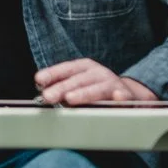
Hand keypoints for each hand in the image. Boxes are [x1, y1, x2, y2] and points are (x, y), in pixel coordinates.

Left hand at [34, 58, 157, 104]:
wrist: (128, 94)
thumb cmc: (96, 90)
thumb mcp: (80, 86)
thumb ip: (63, 89)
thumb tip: (43, 94)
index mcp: (85, 68)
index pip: (66, 69)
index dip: (52, 74)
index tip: (39, 80)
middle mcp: (98, 73)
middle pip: (79, 80)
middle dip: (62, 88)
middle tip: (48, 96)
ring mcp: (113, 84)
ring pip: (98, 89)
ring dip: (84, 94)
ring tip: (70, 99)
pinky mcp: (128, 97)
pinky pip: (126, 98)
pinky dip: (122, 98)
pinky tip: (118, 97)